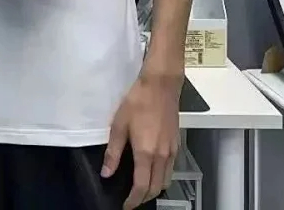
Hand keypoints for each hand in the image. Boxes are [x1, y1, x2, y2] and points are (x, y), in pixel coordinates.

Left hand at [102, 70, 181, 208]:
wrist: (160, 85)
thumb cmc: (138, 101)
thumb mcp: (119, 124)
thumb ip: (113, 152)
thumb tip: (107, 173)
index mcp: (146, 153)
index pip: (142, 187)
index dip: (133, 200)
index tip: (125, 205)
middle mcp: (162, 156)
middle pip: (156, 188)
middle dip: (144, 198)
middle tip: (132, 198)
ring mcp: (172, 150)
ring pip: (166, 180)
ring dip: (154, 188)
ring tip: (141, 187)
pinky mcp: (177, 144)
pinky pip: (171, 169)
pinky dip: (162, 176)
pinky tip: (152, 169)